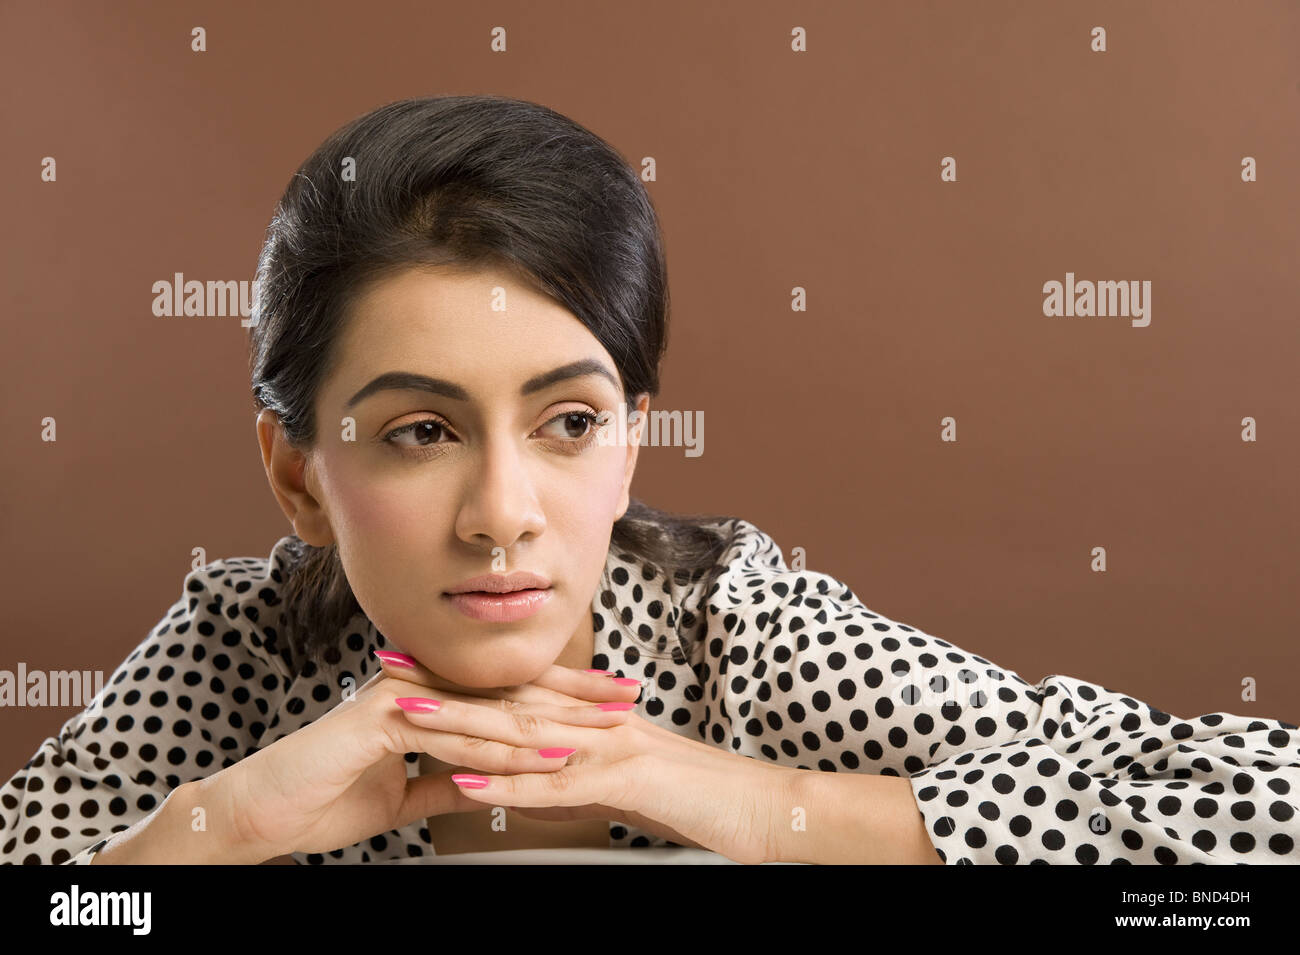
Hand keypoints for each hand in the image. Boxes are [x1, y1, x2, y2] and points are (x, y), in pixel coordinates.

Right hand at [198, 652, 640, 860]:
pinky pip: (455, 737)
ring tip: (603, 730)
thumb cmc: (322, 796)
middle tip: (629, 697)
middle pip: (513, 690)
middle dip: (577, 696)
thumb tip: (486, 784)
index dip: (563, 697)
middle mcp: (420, 685)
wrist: (260, 810)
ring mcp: (402, 695)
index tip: (609, 703)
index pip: (508, 694)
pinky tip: (540, 758)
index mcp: (428, 697)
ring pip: (493, 711)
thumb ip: (445, 780)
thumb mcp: (402, 794)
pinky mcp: (382, 717)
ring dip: (553, 723)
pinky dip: (500, 752)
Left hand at [394, 675, 797, 864]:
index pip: (518, 693)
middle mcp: (599, 722)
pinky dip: (514, 783)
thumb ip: (584, 779)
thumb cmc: (705, 799)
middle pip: (509, 700)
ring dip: (463, 723)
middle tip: (386, 671)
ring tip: (408, 714)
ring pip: (525, 733)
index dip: (462, 679)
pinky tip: (471, 783)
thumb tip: (540, 786)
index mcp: (597, 719)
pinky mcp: (629, 779)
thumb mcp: (633, 784)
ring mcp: (614, 746)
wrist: (768, 807)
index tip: (411, 669)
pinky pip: (563, 783)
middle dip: (445, 685)